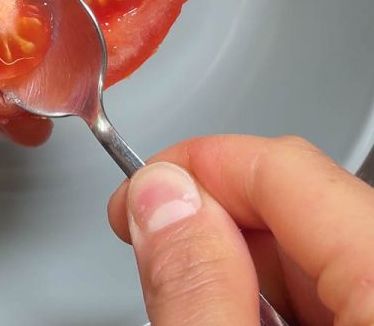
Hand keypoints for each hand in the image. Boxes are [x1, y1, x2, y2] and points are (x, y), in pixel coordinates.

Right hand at [108, 135, 373, 324]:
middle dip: (213, 220)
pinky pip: (339, 290)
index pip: (283, 165)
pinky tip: (242, 320)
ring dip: (241, 264)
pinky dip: (278, 301)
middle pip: (299, 202)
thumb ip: (198, 284)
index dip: (192, 166)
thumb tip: (161, 196)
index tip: (137, 199)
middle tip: (155, 254)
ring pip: (315, 246)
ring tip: (193, 299)